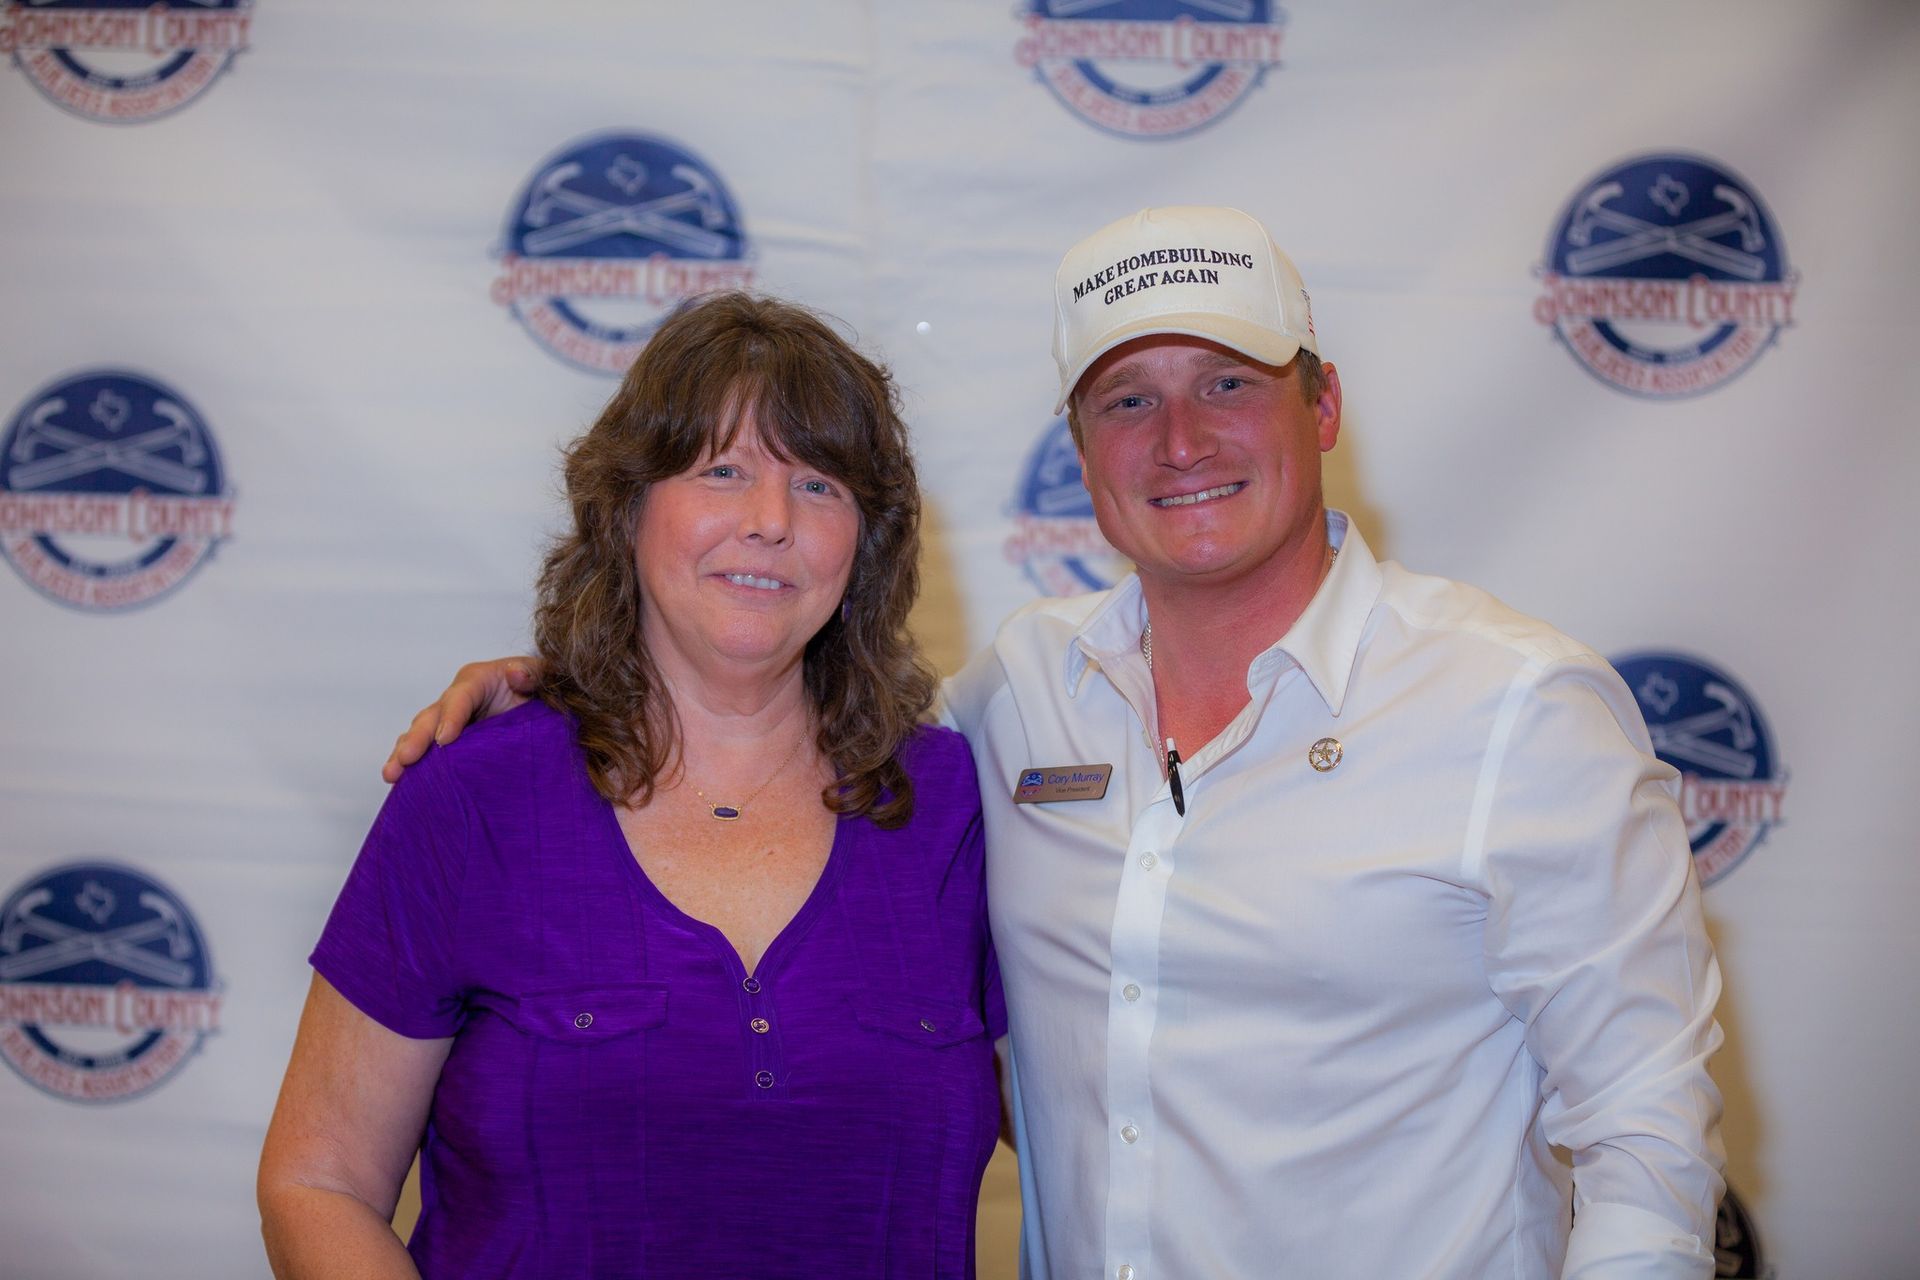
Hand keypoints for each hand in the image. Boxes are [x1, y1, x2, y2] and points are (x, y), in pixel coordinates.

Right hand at [381, 658, 541, 782]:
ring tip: (392, 776)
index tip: (444, 740)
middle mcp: (457, 699)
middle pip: (432, 717)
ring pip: (420, 735)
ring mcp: (449, 723)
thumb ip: (534, 674)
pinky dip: (412, 768)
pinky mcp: (448, 744)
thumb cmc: (541, 689)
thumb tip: (515, 674)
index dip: (451, 717)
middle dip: (417, 739)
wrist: (543, 712)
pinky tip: (400, 786)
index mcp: (478, 680)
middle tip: (405, 760)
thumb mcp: (544, 677)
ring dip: (404, 755)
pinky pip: (425, 754)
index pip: (460, 697)